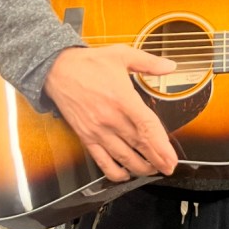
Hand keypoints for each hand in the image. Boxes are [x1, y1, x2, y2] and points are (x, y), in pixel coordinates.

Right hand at [44, 45, 179, 181]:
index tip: (171, 157)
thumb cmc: (89, 62)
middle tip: (168, 168)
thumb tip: (171, 66)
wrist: (57, 69)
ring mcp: (97, 130)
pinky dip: (114, 172)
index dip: (161, 145)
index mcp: (122, 99)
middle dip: (156, 160)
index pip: (147, 127)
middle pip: (139, 145)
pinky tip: (125, 174)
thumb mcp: (122, 54)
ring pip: (123, 156)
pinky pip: (101, 160)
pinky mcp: (86, 137)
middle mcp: (110, 118)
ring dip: (139, 168)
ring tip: (153, 171)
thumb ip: (149, 62)